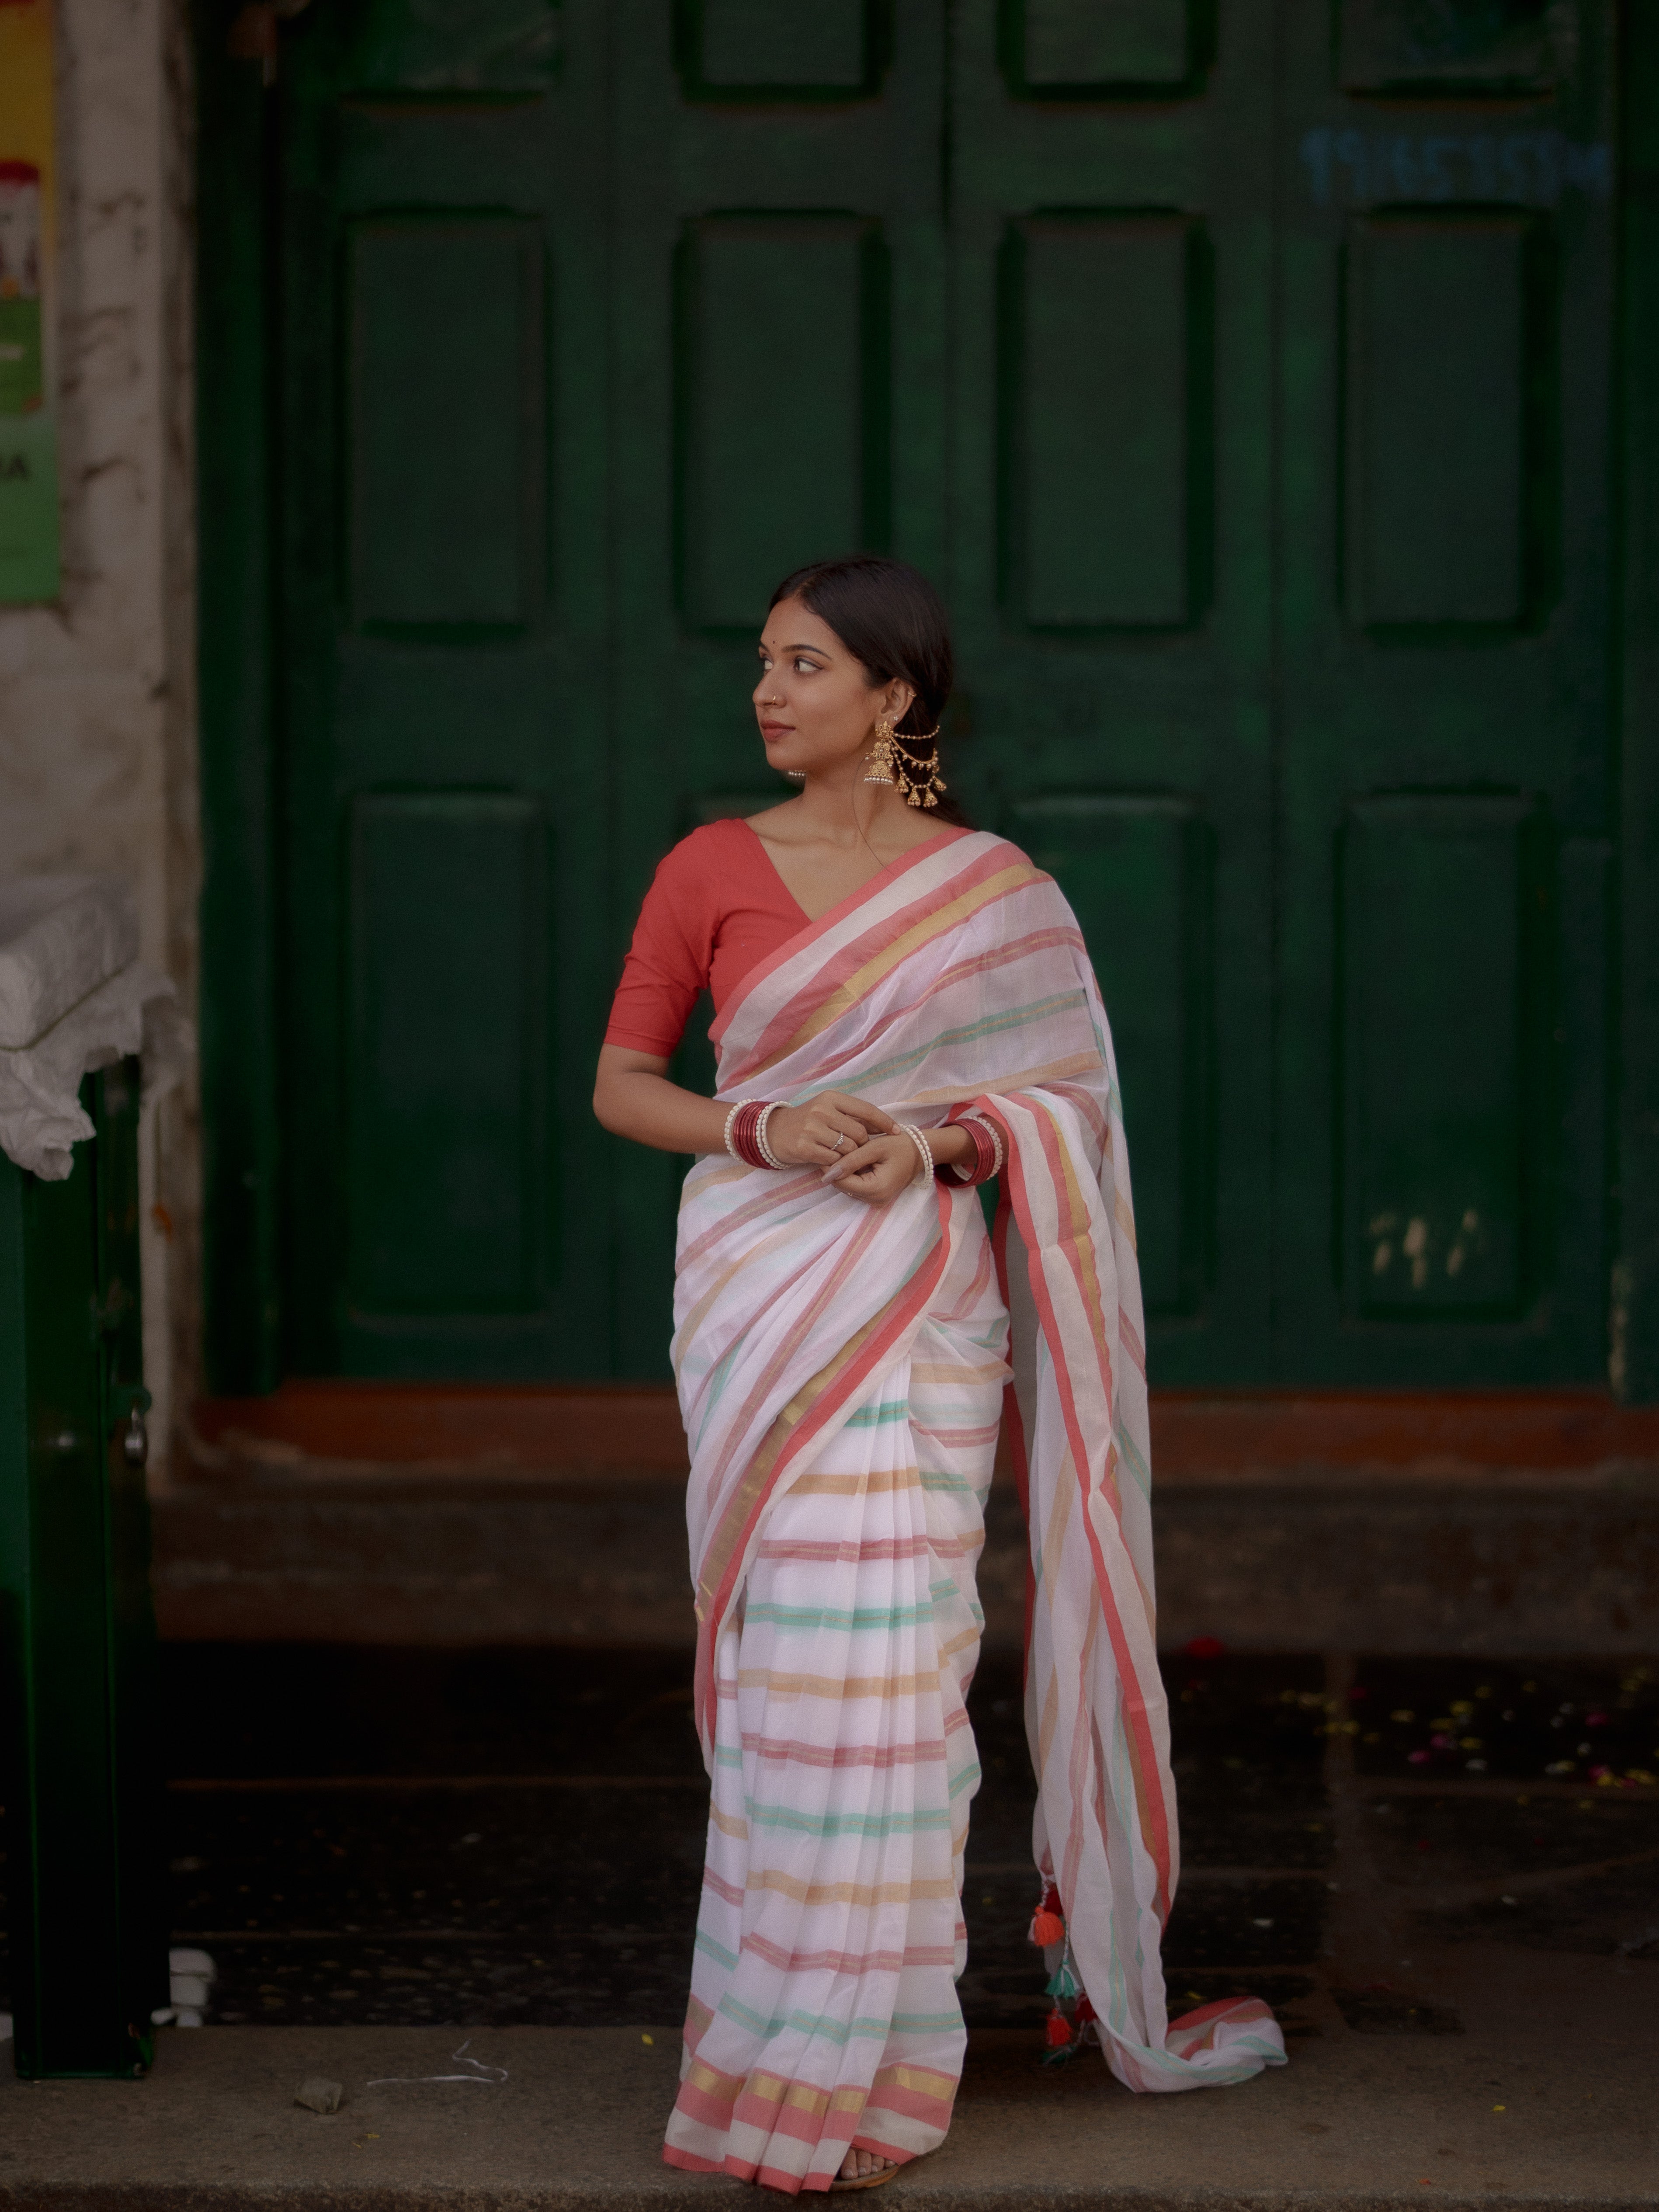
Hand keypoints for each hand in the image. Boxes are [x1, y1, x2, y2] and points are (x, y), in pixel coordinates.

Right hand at [766, 1091, 895, 1167]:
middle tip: (856, 1149)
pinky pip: (834, 1160)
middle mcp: (822, 1111)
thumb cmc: (806, 1121)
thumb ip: (851, 1116)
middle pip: (859, 1133)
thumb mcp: (827, 1110)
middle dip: (863, 1144)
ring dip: (849, 1156)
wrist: (772, 1132)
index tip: (897, 1131)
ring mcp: (812, 1129)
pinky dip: (837, 1163)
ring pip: (849, 1148)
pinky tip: (830, 1160)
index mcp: (831, 1098)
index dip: (884, 1121)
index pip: (866, 1109)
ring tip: (841, 1155)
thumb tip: (882, 1125)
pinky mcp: (805, 1147)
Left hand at [821, 1130, 925, 1206]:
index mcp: (877, 1189)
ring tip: (848, 1153)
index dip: (831, 1167)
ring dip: (845, 1172)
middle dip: (838, 1169)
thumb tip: (827, 1173)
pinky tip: (857, 1162)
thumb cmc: (900, 1146)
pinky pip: (856, 1188)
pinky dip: (853, 1176)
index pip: (842, 1182)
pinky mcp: (876, 1198)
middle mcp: (876, 1200)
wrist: (921, 1152)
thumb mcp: (875, 1148)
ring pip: (848, 1188)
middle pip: (844, 1187)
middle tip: (838, 1149)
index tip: (828, 1149)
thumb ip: (851, 1160)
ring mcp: (877, 1201)